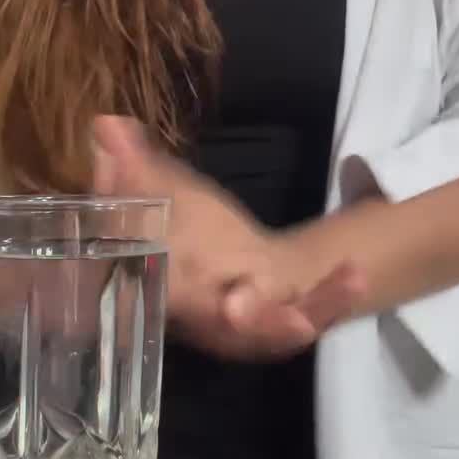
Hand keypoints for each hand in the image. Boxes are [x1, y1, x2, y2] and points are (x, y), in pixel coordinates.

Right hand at [93, 116, 365, 357]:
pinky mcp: (286, 329)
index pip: (148, 279)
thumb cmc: (200, 241)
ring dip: (278, 325)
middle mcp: (200, 317)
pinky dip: (328, 302)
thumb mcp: (169, 197)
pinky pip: (308, 318)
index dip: (150, 278)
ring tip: (300, 320)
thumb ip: (136, 169)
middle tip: (236, 306)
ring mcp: (246, 332)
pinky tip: (353, 275)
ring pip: (259, 334)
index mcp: (163, 284)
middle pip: (206, 318)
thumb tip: (105, 124)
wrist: (250, 281)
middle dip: (222, 316)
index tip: (155, 265)